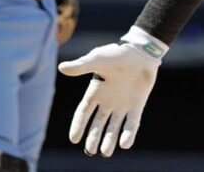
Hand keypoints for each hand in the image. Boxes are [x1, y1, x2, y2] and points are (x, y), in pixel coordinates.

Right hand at [58, 26, 166, 156]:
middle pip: (98, 124)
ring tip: (105, 153)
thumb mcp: (97, 59)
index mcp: (95, 91)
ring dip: (109, 139)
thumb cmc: (117, 53)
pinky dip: (129, 133)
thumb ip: (81, 66)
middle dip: (94, 137)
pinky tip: (125, 144)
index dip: (78, 125)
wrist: (141, 51)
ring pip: (114, 126)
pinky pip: (132, 122)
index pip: (83, 112)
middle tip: (90, 151)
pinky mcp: (137, 105)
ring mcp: (122, 104)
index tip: (74, 139)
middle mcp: (108, 101)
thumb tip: (62, 68)